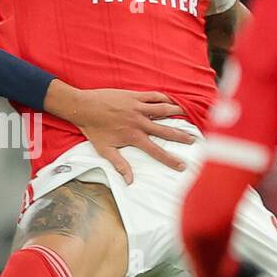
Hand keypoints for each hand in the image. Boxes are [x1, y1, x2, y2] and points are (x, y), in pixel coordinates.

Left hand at [45, 83, 194, 183]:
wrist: (83, 107)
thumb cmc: (93, 129)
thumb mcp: (105, 150)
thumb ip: (120, 165)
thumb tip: (130, 181)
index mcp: (133, 137)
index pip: (156, 151)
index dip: (170, 159)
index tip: (182, 165)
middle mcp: (139, 122)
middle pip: (165, 130)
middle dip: (181, 136)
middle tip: (194, 139)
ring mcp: (138, 107)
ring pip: (163, 109)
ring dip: (177, 112)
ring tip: (189, 115)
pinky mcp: (134, 96)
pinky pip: (154, 96)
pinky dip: (164, 98)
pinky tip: (172, 101)